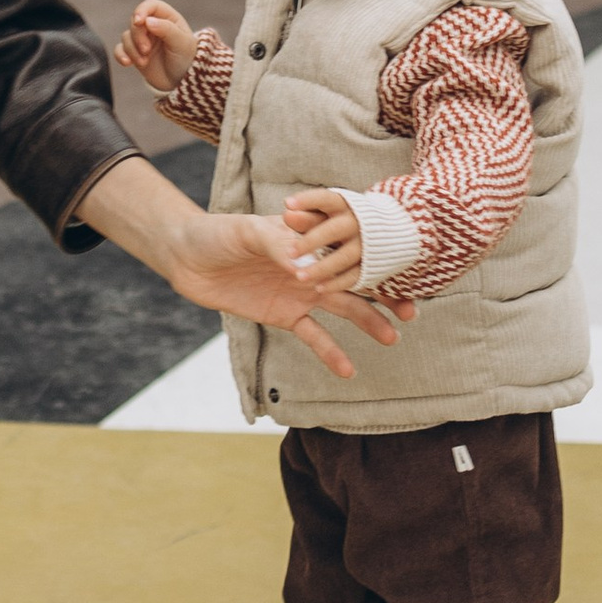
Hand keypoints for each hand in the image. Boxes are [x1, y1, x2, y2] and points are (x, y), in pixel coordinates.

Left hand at [76, 159, 413, 378]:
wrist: (188, 258)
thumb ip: (277, 245)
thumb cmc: (219, 234)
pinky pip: (313, 336)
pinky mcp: (285, 315)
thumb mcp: (247, 232)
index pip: (349, 248)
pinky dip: (330, 352)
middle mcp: (311, 265)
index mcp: (309, 239)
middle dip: (384, 294)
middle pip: (355, 280)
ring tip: (392, 338)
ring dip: (367, 322)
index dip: (376, 259)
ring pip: (342, 309)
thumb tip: (304, 267)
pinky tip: (348, 370)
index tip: (404, 271)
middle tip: (413, 312)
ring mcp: (301, 291)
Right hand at [115, 0, 198, 95]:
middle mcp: (153, 26)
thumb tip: (147, 21)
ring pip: (126, 36)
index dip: (142, 11)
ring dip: (132, 50)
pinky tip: (127, 63)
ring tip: (144, 62)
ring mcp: (143, 39)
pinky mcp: (135, 53)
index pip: (150, 5)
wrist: (182, 82)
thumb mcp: (182, 44)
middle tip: (146, 50)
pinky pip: (120, 49)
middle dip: (138, 36)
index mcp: (168, 18)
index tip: (139, 22)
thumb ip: (166, 29)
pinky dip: (121, 55)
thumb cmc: (187, 59)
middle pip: (135, 22)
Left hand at [282, 190, 364, 293]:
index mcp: (344, 204)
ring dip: (321, 267)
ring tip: (300, 276)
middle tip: (290, 252)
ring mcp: (366, 245)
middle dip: (311, 241)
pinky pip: (354, 276)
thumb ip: (308, 216)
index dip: (307, 200)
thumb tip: (287, 215)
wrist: (389, 230)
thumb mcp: (329, 213)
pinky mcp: (371, 265)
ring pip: (343, 256)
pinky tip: (318, 288)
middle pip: (334, 230)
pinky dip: (336, 283)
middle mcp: (357, 222)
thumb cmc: (346, 219)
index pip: (325, 199)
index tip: (288, 204)